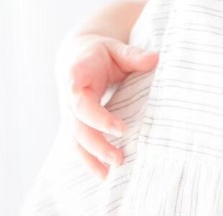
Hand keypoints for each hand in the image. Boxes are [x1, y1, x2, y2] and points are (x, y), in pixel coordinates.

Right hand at [56, 34, 158, 178]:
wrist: (75, 55)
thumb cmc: (98, 53)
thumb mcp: (114, 48)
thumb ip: (132, 55)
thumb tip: (155, 59)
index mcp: (76, 76)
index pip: (82, 103)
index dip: (99, 118)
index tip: (121, 129)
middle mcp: (68, 98)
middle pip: (77, 127)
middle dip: (96, 145)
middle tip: (119, 159)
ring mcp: (68, 113)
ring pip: (74, 140)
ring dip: (90, 158)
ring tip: (110, 173)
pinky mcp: (73, 124)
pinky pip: (77, 145)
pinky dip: (87, 160)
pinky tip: (103, 174)